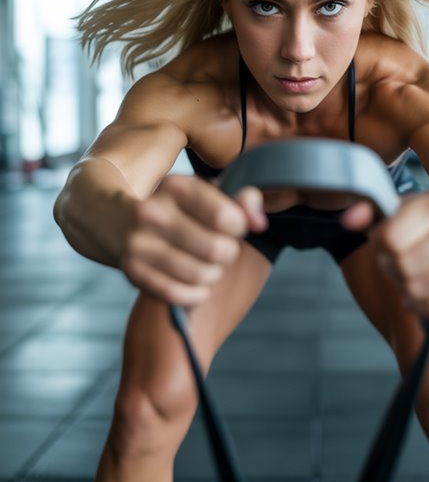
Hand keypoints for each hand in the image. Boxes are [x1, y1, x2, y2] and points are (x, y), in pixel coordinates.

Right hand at [120, 175, 267, 306]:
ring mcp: (139, 243)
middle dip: (227, 254)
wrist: (115, 222)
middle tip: (219, 250)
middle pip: (217, 250)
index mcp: (176, 186)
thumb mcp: (206, 196)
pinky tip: (193, 283)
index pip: (227, 217)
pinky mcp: (131, 271)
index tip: (231, 227)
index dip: (239, 228)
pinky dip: (195, 294)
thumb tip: (260, 222)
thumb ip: (241, 203)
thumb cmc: (178, 211)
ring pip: (201, 275)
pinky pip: (179, 295)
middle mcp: (152, 211)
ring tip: (206, 266)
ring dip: (212, 275)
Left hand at [342, 188, 428, 316]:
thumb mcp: (396, 209)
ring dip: (403, 286)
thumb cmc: (424, 224)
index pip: (389, 239)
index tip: (386, 240)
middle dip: (390, 266)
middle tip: (397, 260)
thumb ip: (367, 210)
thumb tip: (349, 220)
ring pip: (415, 288)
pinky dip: (419, 304)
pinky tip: (420, 292)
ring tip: (408, 274)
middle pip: (402, 265)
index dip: (379, 244)